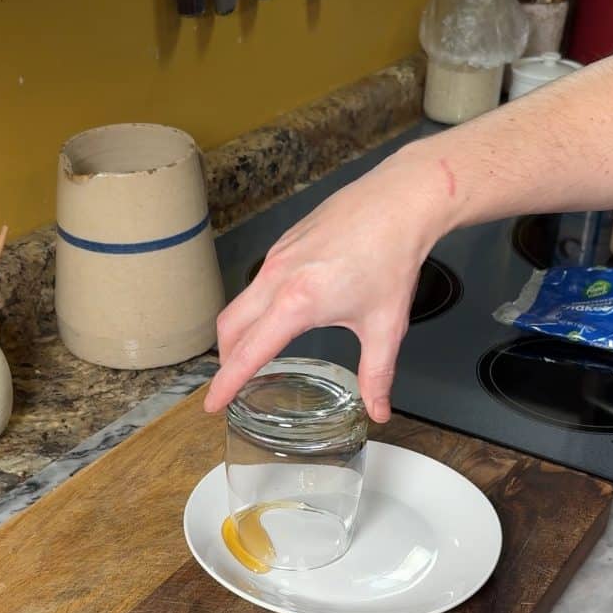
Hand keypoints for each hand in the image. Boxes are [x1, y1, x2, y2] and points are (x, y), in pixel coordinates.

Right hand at [203, 148, 444, 421]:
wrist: (400, 200)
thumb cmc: (393, 258)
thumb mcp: (386, 326)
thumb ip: (377, 375)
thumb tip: (378, 412)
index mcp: (297, 302)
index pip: (248, 353)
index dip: (227, 383)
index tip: (212, 405)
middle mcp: (277, 277)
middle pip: (229, 327)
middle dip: (225, 360)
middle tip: (232, 384)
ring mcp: (277, 256)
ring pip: (240, 303)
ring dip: (238, 332)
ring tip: (252, 354)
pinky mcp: (284, 243)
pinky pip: (256, 283)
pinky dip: (254, 307)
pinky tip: (276, 316)